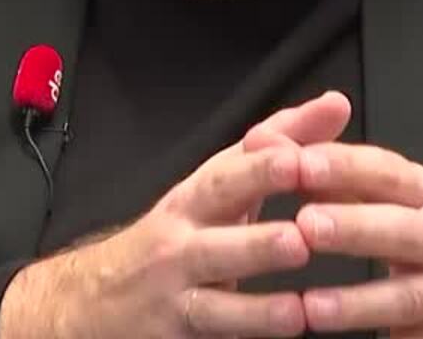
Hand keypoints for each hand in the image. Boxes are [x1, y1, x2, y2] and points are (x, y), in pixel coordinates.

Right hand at [0, 93, 351, 338]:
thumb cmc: (170, 246)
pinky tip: (286, 325)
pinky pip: (212, 326)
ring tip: (297, 264)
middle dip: (255, 185)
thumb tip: (333, 106)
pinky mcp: (175, 330)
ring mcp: (175, 284)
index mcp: (194, 198)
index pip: (229, 163)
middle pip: (215, 203)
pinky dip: (248, 327)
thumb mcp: (212, 196)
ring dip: (255, 270)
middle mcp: (181, 235)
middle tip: (298, 179)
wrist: (89, 305)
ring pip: (214, 275)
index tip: (301, 145)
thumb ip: (274, 151)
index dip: (264, 154)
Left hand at [287, 142, 422, 336]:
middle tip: (305, 225)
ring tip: (313, 308)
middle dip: (353, 226)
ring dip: (358, 303)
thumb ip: (346, 178)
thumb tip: (273, 146)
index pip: (387, 172)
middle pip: (399, 231)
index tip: (300, 162)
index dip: (344, 165)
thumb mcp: (415, 199)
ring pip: (405, 298)